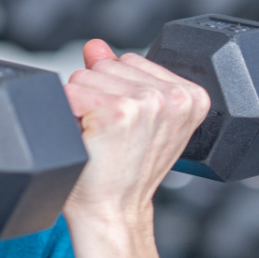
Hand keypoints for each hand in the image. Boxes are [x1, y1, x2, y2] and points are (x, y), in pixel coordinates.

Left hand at [62, 39, 210, 230]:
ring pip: (84, 76)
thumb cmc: (120, 173)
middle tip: (108, 134)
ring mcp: (148, 103)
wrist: (112, 212)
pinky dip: (68, 114)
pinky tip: (88, 138)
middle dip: (94, 96)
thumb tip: (96, 45)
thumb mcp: (131, 118)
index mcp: (190, 95)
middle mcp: (174, 97)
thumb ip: (116, 75)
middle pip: (103, 65)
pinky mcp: (119, 112)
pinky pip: (71, 92)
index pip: (128, 61)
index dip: (112, 91)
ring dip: (80, 106)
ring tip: (99, 137)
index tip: (122, 125)